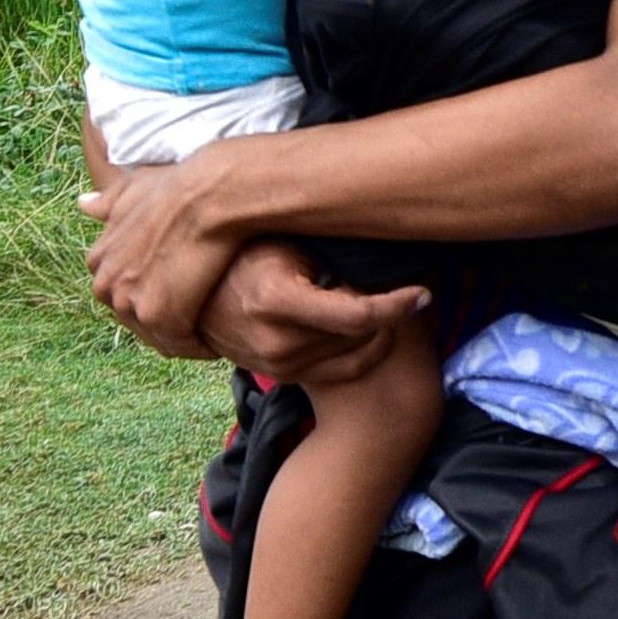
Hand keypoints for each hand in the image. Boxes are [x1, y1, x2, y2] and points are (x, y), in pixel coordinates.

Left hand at [81, 146, 248, 351]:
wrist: (209, 196)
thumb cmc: (180, 188)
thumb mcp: (133, 189)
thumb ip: (108, 202)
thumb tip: (83, 204)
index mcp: (99, 260)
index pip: (125, 296)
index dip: (159, 297)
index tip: (186, 296)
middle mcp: (105, 284)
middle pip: (140, 320)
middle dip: (172, 322)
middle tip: (205, 317)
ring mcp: (128, 302)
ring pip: (160, 336)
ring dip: (187, 338)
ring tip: (216, 332)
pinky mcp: (156, 316)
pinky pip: (181, 344)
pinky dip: (201, 347)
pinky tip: (221, 339)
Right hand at [207, 245, 430, 383]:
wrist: (194, 294)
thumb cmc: (244, 251)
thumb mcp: (281, 242)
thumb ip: (327, 256)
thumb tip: (385, 255)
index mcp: (273, 300)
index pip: (357, 315)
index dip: (398, 305)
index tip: (423, 293)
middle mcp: (275, 341)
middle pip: (361, 335)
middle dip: (391, 315)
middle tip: (408, 291)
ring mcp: (277, 364)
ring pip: (355, 353)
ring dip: (379, 332)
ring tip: (388, 305)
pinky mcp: (282, 376)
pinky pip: (342, 370)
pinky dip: (365, 351)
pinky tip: (376, 329)